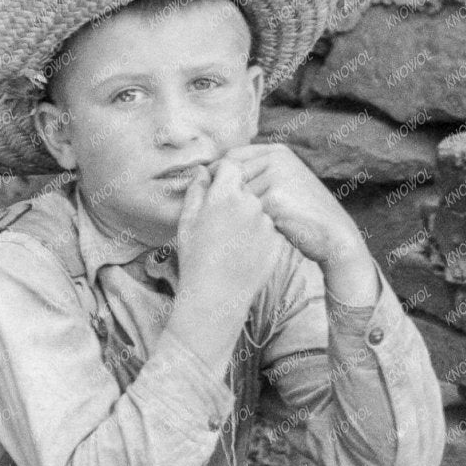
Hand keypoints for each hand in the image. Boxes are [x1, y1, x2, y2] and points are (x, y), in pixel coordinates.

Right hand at [174, 156, 286, 320]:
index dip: (223, 174)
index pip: (232, 166)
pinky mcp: (278, 242)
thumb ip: (196, 190)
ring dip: (248, 219)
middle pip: (247, 188)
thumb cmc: (194, 260)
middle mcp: (251, 204)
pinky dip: (260, 238)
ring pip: (259, 210)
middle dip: (235, 199)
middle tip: (221, 225)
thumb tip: (204, 170)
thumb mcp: (187, 222)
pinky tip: (244, 255)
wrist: (215, 299)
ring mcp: (267, 224)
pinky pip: (269, 230)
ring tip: (231, 245)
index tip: (216, 188)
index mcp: (226, 195)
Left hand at [225, 143, 368, 269]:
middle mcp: (277, 158)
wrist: (335, 235)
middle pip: (230, 173)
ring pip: (236, 194)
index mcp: (278, 152)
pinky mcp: (275, 196)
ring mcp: (276, 175)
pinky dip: (244, 223)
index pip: (233, 156)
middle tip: (218, 216)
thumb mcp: (285, 185)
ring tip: (237, 228)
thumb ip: (259, 175)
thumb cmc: (304, 216)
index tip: (208, 195)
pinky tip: (249, 235)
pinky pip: (245, 210)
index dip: (216, 176)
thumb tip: (214, 177)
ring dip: (233, 212)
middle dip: (221, 195)